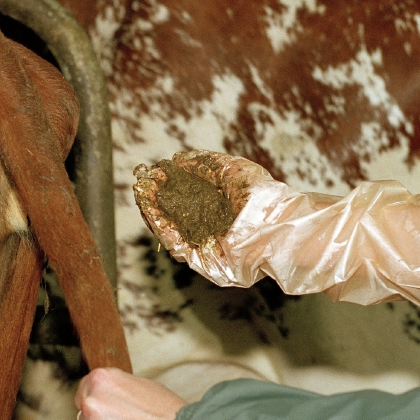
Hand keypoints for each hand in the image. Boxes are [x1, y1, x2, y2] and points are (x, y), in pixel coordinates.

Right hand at [133, 150, 273, 263]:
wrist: (278, 226)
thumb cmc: (263, 197)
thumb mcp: (232, 170)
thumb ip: (205, 163)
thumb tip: (178, 159)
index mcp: (217, 207)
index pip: (185, 196)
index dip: (167, 184)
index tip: (154, 171)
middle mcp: (208, 226)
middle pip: (174, 212)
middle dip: (156, 197)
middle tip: (142, 182)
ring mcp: (204, 244)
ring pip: (171, 228)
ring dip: (153, 210)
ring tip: (142, 193)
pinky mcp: (202, 261)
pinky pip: (175, 245)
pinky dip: (161, 227)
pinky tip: (150, 209)